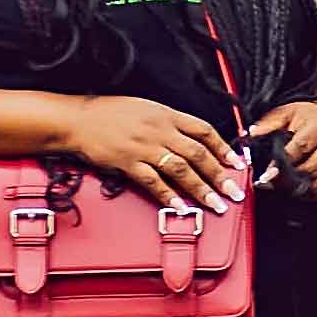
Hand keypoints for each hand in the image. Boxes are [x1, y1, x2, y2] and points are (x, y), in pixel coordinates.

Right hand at [58, 94, 246, 205]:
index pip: (204, 131)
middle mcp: (159, 130)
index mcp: (166, 115)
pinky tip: (181, 207)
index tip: (237, 164)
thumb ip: (169, 122)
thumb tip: (192, 139)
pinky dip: (169, 196)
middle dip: (219, 175)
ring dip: (201, 188)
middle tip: (234, 192)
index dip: (223, 148)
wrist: (78, 119)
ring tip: (215, 204)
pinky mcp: (127, 162)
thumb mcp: (146, 108)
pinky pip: (153, 182)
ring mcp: (143, 146)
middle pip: (197, 154)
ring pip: (180, 169)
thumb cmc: (110, 113)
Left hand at [255, 97, 316, 199]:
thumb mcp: (284, 114)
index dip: (282, 163)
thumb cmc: (302, 117)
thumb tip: (250, 135)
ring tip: (282, 186)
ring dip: (299, 188)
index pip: (300, 148)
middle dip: (288, 179)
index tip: (267, 174)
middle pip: (310, 168)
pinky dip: (310, 193)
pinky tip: (296, 188)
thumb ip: (267, 124)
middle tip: (270, 182)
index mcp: (316, 128)